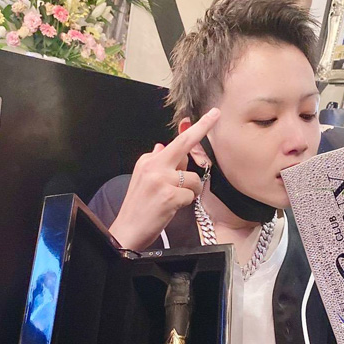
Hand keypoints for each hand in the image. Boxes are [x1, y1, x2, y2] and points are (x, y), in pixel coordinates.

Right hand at [110, 108, 219, 250]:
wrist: (128, 230)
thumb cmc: (139, 208)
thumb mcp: (143, 179)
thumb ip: (156, 162)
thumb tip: (162, 146)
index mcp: (148, 160)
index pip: (176, 141)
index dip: (195, 127)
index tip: (212, 114)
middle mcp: (154, 165)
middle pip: (184, 144)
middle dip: (202, 128)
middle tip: (216, 115)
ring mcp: (162, 180)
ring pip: (193, 178)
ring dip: (192, 190)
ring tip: (176, 200)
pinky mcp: (169, 196)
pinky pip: (190, 195)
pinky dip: (186, 202)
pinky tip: (173, 208)